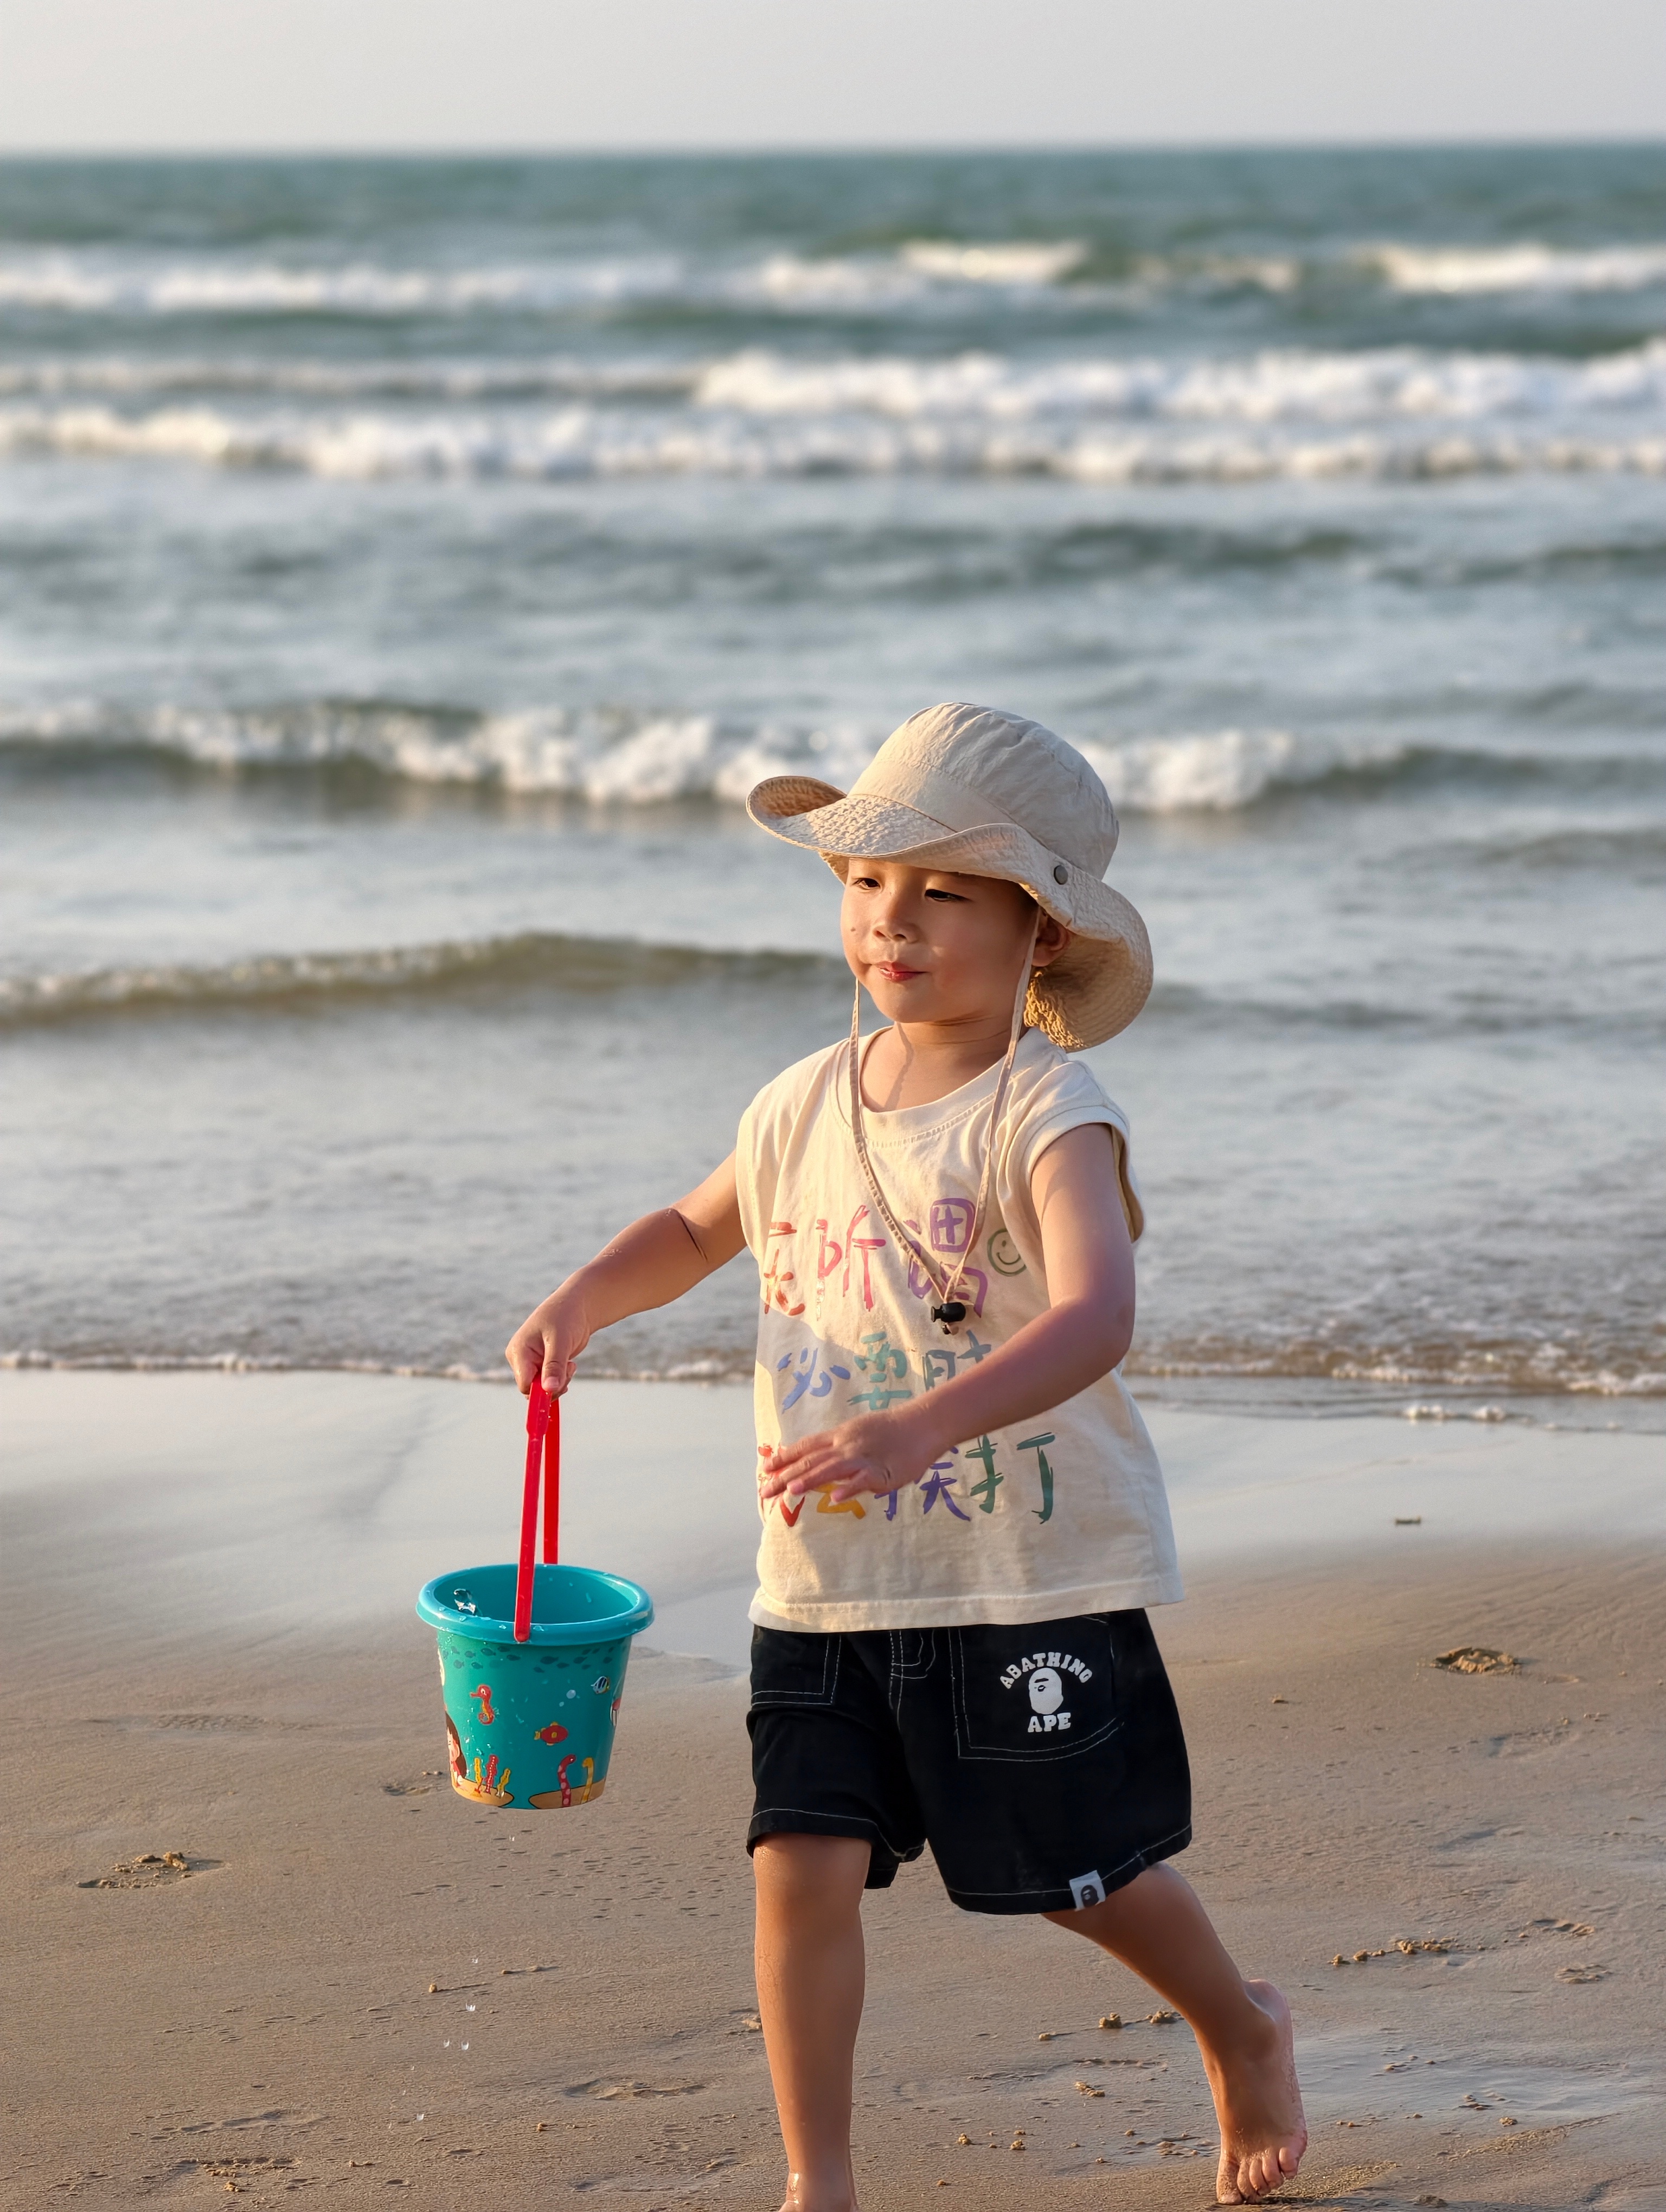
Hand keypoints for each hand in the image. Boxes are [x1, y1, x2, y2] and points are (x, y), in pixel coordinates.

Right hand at [505, 1288, 590, 1395]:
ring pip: (543, 1387)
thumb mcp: (560, 1341)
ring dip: (560, 1381)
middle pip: (533, 1389)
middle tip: (570, 1369)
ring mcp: (532, 1362)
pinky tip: (569, 1364)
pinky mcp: (543, 1364)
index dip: (541, 1392)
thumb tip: (549, 1389)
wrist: (577, 1307)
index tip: (561, 1387)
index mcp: (519, 1352)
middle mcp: (522, 1359)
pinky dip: (562, 1378)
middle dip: (553, 1385)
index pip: (524, 1385)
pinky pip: (550, 1382)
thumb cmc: (566, 1316)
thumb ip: (554, 1366)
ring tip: (570, 1364)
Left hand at [759, 1405, 942, 1506]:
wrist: (922, 1423)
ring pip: (831, 1469)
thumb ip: (840, 1445)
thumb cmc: (893, 1430)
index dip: (784, 1458)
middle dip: (785, 1475)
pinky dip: (848, 1489)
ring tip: (789, 1490)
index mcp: (840, 1434)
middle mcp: (846, 1444)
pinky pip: (862, 1481)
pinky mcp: (882, 1470)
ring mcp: (863, 1457)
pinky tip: (834, 1499)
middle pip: (811, 1461)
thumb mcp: (859, 1432)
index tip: (764, 1468)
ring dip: (809, 1480)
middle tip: (763, 1491)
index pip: (806, 1446)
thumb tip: (821, 1457)